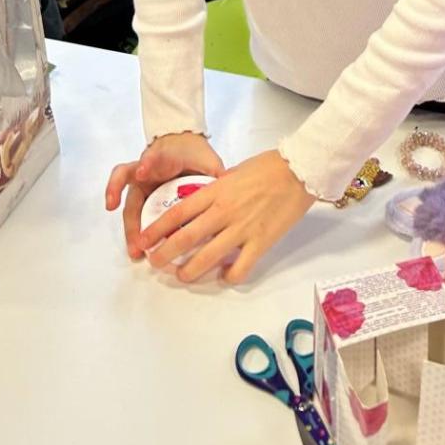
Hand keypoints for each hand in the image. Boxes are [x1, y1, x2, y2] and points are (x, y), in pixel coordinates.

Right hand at [105, 132, 223, 259]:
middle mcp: (145, 170)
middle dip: (134, 211)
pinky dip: (131, 229)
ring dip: (130, 228)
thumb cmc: (193, 152)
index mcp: (164, 157)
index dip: (147, 163)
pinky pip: (132, 212)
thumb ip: (216, 172)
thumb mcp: (206, 158)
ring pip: (130, 204)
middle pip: (133, 188)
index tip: (144, 172)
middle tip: (139, 235)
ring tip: (136, 250)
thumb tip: (235, 190)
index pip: (152, 157)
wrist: (182, 141)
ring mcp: (140, 184)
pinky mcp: (141, 196)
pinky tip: (135, 247)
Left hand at [139, 149, 314, 284]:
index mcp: (216, 191)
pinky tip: (223, 275)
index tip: (145, 239)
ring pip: (207, 257)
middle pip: (185, 238)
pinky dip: (227, 276)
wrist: (300, 170)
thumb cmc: (269, 167)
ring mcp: (242, 229)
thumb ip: (216, 189)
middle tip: (155, 263)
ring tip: (183, 275)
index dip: (156, 229)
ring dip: (189, 271)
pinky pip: (239, 268)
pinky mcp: (261, 242)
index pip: (177, 213)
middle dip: (165, 254)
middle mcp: (224, 211)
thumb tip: (201, 205)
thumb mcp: (234, 173)